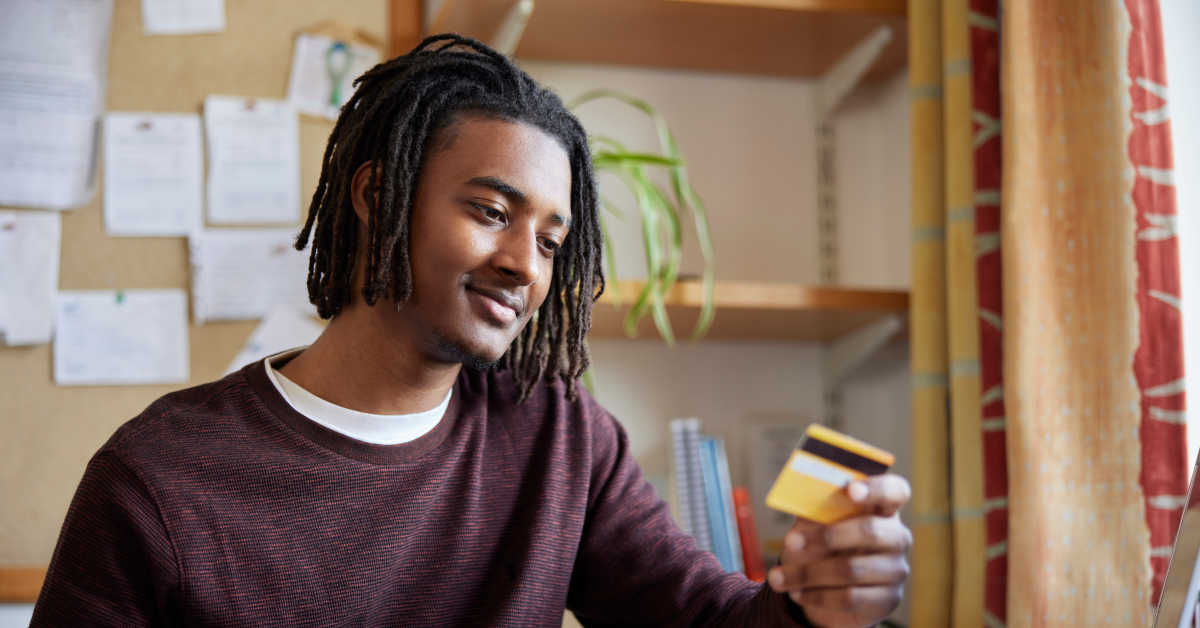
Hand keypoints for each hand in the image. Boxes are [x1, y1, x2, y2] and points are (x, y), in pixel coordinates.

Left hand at [767, 474, 911, 627]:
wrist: (820, 590)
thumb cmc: (820, 546)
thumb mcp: (813, 524)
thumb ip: (815, 508)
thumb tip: (807, 494)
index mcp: (881, 508)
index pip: (895, 491)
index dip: (876, 488)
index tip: (850, 489)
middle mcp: (895, 537)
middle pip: (870, 531)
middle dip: (825, 536)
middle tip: (790, 542)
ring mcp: (895, 569)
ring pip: (852, 569)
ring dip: (808, 574)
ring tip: (779, 577)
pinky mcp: (887, 600)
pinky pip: (850, 598)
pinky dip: (818, 596)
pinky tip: (798, 593)